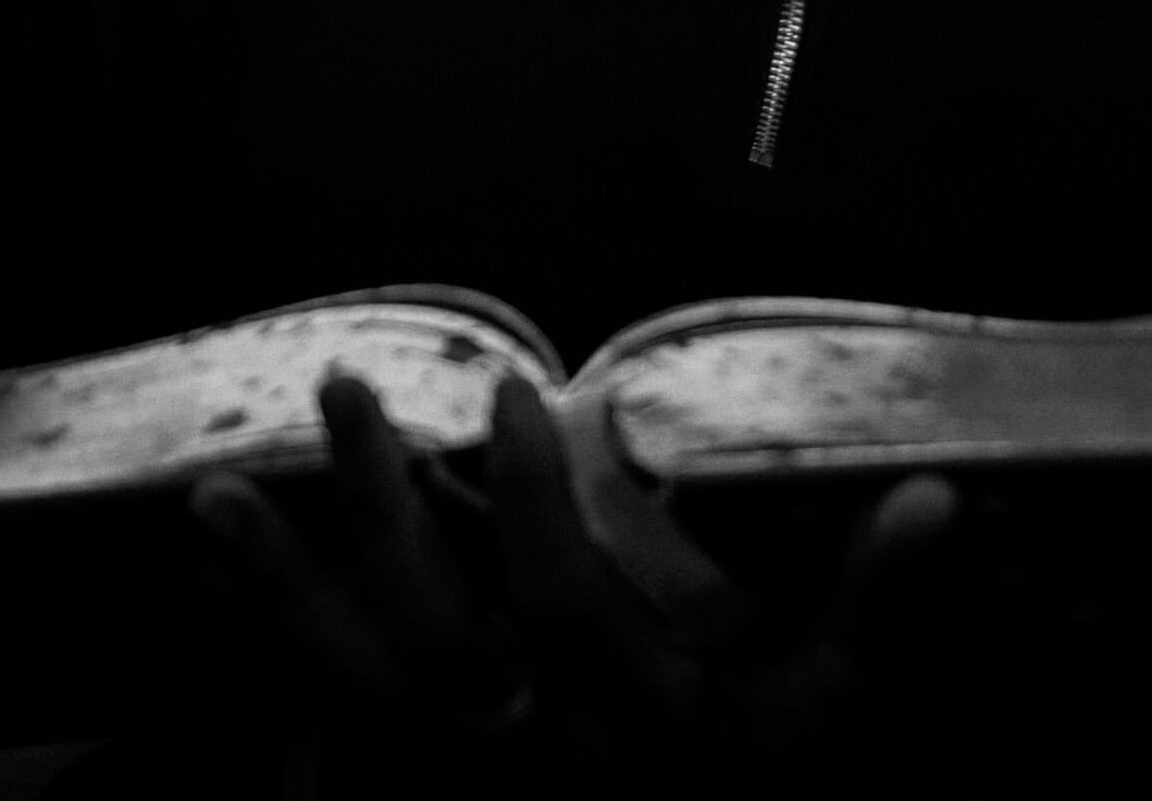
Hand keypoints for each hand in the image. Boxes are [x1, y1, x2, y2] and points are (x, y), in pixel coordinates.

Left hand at [190, 371, 963, 786]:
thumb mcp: (854, 720)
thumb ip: (883, 608)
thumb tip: (938, 494)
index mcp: (645, 735)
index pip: (571, 608)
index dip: (535, 501)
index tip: (512, 391)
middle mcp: (545, 776)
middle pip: (437, 642)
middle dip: (378, 511)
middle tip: (338, 389)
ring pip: (361, 704)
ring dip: (281, 598)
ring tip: (213, 499)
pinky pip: (335, 772)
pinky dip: (276, 693)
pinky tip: (224, 622)